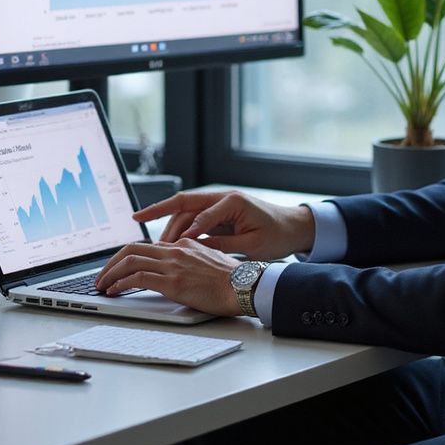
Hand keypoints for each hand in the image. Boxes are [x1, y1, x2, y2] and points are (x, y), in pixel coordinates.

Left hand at [93, 240, 240, 316]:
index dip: (127, 256)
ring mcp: (173, 265)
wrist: (243, 286)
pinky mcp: (172, 281)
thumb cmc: (231, 280)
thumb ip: (189, 262)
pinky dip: (121, 283)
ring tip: (102, 285)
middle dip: (111, 262)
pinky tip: (114, 291)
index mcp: (184, 244)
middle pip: (132, 248)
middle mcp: (176, 250)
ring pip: (130, 261)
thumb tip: (176, 272)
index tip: (117, 267)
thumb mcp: (207, 262)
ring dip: (110, 273)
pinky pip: (137, 278)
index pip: (146, 245)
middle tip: (101, 276)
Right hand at [135, 190, 314, 260]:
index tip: (172, 246)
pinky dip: (178, 229)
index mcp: (232, 201)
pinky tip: (166, 243)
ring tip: (154, 247)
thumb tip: (194, 247)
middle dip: (162, 219)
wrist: (294, 226)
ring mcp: (218, 204)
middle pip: (184, 205)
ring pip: (185, 212)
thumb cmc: (277, 235)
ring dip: (168, 226)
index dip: (185, 229)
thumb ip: (222, 244)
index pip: (200, 211)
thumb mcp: (252, 245)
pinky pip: (191, 218)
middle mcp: (222, 198)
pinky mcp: (217, 213)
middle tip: (150, 244)